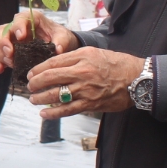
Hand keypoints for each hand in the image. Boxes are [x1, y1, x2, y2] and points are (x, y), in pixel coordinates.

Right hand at [0, 10, 78, 73]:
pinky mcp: (8, 53)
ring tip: (10, 62)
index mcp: (30, 19)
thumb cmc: (60, 37)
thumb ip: (61, 41)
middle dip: (3, 41)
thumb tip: (57, 49)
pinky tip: (1, 70)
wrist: (59, 47)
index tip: (21, 37)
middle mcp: (17, 28)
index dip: (18, 26)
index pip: (19, 18)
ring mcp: (10, 40)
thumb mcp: (64, 37)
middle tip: (10, 53)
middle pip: (1, 30)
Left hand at [26, 48, 143, 119]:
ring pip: (56, 95)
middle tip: (29, 86)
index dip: (38, 69)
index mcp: (82, 57)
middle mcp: (82, 73)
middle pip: (51, 78)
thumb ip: (74, 58)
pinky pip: (67, 110)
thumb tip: (54, 65)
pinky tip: (44, 114)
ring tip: (33, 99)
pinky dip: (53, 113)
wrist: (137, 79)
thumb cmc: (116, 64)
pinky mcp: (90, 104)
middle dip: (35, 83)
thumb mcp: (93, 53)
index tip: (31, 73)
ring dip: (41, 98)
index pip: (53, 62)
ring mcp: (86, 90)